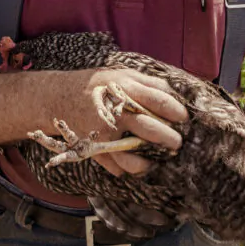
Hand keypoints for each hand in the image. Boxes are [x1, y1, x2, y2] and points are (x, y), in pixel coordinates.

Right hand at [50, 68, 188, 176]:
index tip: (184, 118)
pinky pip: (115, 167)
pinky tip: (136, 165)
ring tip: (155, 161)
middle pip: (149, 128)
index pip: (159, 101)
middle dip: (169, 138)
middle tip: (177, 142)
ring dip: (147, 162)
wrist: (60, 96)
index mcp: (126, 90)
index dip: (176, 111)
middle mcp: (116, 112)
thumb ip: (150, 83)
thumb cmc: (99, 84)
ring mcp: (105, 133)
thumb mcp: (124, 75)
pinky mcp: (95, 148)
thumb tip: (177, 94)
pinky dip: (127, 170)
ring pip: (131, 156)